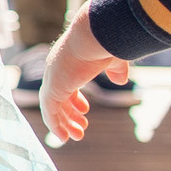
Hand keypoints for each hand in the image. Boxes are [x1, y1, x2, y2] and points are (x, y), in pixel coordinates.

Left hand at [41, 14, 121, 145]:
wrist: (95, 33)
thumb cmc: (106, 41)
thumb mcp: (114, 58)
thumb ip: (115, 69)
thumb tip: (120, 80)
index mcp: (68, 61)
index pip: (67, 84)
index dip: (75, 99)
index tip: (85, 111)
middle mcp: (57, 69)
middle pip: (59, 97)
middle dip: (69, 114)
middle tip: (81, 128)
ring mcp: (53, 78)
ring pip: (53, 107)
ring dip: (64, 123)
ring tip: (77, 137)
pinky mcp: (52, 88)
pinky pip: (49, 111)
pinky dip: (54, 125)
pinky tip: (63, 137)